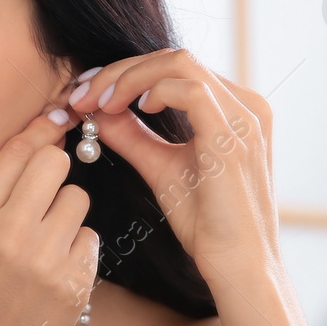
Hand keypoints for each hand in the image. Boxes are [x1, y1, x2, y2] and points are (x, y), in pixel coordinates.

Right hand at [0, 109, 97, 325]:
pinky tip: (56, 271)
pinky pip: (90, 236)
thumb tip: (45, 132)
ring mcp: (41, 258)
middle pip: (54, 162)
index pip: (18, 150)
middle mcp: (5, 232)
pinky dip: (78, 249)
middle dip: (56, 171)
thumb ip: (1, 186)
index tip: (58, 118)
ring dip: (68, 213)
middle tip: (46, 194)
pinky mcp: (72, 282)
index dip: (42, 130)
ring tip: (46, 242)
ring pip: (78, 197)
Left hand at [67, 47, 277, 281]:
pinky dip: (151, 91)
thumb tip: (97, 112)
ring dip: (127, 77)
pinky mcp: (233, 134)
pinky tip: (128, 109)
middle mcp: (246, 104)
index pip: (175, 69)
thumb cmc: (209, 225)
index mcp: (234, 109)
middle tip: (80, 94)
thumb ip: (133, 137)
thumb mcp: (162, 169)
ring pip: (179, 63)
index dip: (126, 73)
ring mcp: (244, 117)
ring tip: (97, 103)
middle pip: (174, 58)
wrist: (240, 266)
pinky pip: (188, 89)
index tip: (86, 93)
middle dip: (119, 71)